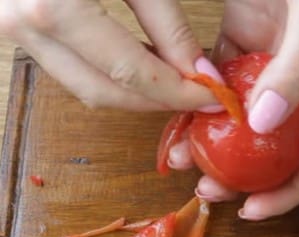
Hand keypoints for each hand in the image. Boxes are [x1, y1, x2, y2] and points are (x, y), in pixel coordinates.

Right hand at [0, 0, 222, 110]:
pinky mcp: (13, 26)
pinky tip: (143, 60)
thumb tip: (197, 73)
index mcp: (54, 6)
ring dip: (134, 92)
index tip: (213, 96)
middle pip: (104, 91)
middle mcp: (24, 24)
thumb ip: (167, 23)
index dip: (177, 91)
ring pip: (83, 86)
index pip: (130, 72)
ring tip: (177, 79)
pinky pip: (69, 67)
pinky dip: (109, 73)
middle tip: (199, 95)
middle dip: (157, 100)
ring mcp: (12, 28)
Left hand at [168, 0, 298, 219]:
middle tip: (210, 187)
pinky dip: (199, 98)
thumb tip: (262, 122)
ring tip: (185, 158)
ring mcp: (271, 61)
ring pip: (242, 117)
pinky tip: (177, 112)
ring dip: (215, 140)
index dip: (291, 190)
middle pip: (276, 146)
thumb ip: (297, 69)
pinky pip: (218, 78)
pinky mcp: (242, 37)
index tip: (255, 210)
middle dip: (245, 174)